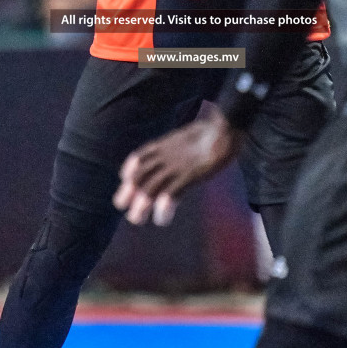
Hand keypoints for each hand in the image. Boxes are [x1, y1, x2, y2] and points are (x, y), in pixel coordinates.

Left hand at [114, 107, 240, 226]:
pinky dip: (164, 206)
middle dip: (129, 190)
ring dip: (141, 204)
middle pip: (141, 174)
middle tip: (121, 205)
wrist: (225, 128)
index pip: (140, 156)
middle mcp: (166, 155)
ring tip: (136, 219)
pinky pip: (172, 193)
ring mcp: (176, 166)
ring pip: (151, 186)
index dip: (130, 168)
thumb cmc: (215, 131)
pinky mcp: (189, 176)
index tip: (124, 179)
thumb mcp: (191, 136)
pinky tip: (162, 218)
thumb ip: (182, 146)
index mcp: (165, 144)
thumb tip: (185, 154)